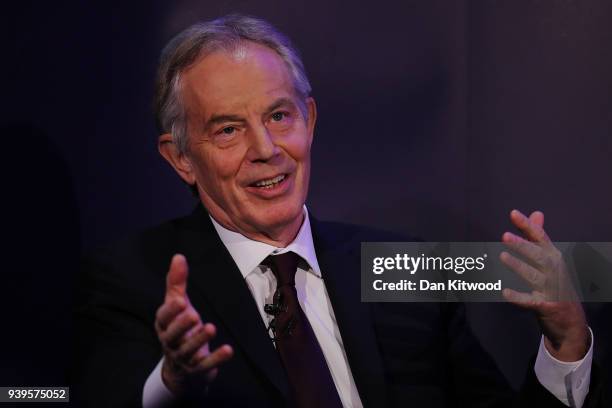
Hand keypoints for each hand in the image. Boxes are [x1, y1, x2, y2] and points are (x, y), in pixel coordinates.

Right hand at [154, 254, 232, 394]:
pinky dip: (216, 358)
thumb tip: (178, 256)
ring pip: (189, 350)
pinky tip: (228, 350)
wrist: (180, 368)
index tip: (179, 300)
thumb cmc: (179, 328)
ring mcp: (183, 358)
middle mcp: (170, 342)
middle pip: (173, 335)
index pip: (163, 318)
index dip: (170, 311)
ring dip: (200, 340)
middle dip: (182, 326)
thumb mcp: (177, 305)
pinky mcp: (197, 370)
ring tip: (211, 328)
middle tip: (193, 314)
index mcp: (164, 326)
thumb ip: (177, 283)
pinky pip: (206, 365)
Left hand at [500, 210, 589, 361]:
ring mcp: (551, 288)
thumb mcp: (550, 258)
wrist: (571, 319)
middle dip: (522, 245)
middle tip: (504, 236)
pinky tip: (504, 292)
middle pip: (538, 255)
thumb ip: (538, 237)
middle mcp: (554, 270)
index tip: (513, 213)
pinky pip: (530, 301)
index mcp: (553, 256)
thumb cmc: (556, 283)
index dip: (527, 225)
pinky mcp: (546, 306)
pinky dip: (518, 297)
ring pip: (533, 276)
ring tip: (502, 256)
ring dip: (519, 266)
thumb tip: (536, 213)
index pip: (540, 237)